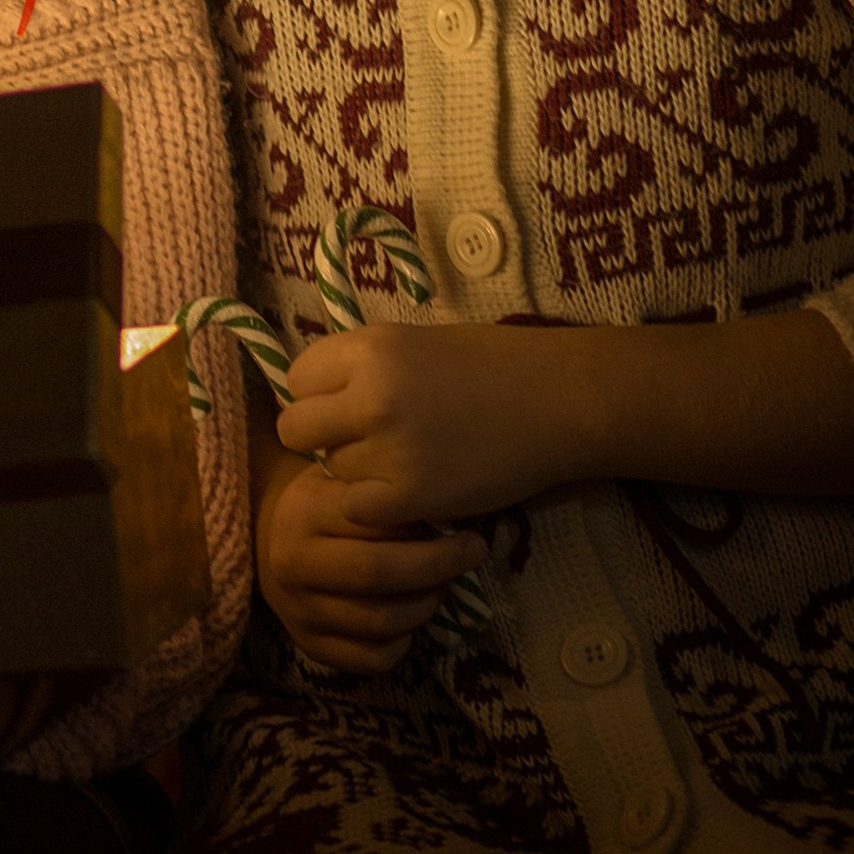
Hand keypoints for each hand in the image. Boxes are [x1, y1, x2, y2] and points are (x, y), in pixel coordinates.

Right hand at [255, 452, 486, 674]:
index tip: (467, 531)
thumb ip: (382, 490)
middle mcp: (293, 563)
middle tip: (471, 555)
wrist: (268, 540)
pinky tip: (410, 620)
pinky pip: (372, 659)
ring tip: (440, 586)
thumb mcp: (343, 478)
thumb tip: (448, 508)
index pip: (375, 525)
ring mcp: (298, 610)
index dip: (428, 532)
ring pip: (380, 621)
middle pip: (378, 573)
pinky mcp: (309, 646)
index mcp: (302, 512)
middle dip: (437, 567)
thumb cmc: (325, 502)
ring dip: (425, 605)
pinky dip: (403, 643)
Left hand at [279, 321, 553, 528]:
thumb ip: (361, 368)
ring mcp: (388, 448)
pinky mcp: (411, 496)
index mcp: (368, 347)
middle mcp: (369, 395)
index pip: (297, 378)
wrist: (558, 400)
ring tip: (404, 459)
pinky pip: (358, 509)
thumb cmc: (492, 363)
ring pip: (332, 470)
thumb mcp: (413, 343)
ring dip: (357, 470)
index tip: (342, 402)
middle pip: (296, 428)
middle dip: (320, 436)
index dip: (316, 394)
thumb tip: (314, 397)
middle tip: (358, 439)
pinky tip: (408, 488)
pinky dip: (377, 505)